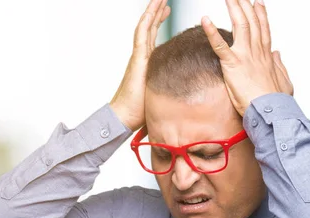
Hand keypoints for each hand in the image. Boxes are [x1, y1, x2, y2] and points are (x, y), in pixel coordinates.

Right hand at [110, 0, 169, 130]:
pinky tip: (152, 11)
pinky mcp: (137, 60)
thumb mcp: (160, 93)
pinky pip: (141, 36)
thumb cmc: (141, 109)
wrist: (125, 116)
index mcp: (146, 62)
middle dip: (156, 11)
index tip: (166, 10)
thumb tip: (185, 90)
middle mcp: (141, 56)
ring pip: (145, 27)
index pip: (153, 35)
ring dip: (152, 11)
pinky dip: (147, 22)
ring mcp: (138, 56)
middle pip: (149, 27)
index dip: (159, 21)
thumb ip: (169, 86)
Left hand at [201, 0, 293, 116]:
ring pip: (239, 25)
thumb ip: (280, 66)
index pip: (263, 30)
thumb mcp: (284, 82)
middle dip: (245, 5)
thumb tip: (277, 53)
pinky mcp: (233, 65)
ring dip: (233, 8)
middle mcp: (257, 52)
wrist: (272, 112)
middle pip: (251, 22)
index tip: (257, 2)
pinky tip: (204, 19)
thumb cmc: (277, 103)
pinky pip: (220, 46)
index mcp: (267, 56)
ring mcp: (245, 56)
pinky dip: (211, 32)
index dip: (260, 14)